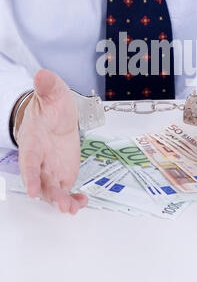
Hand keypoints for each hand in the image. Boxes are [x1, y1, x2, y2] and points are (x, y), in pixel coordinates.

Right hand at [17, 69, 87, 213]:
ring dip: (62, 201)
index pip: (29, 160)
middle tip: (61, 204)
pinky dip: (73, 199)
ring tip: (73, 207)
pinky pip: (66, 191)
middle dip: (50, 194)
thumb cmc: (50, 106)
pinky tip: (83, 200)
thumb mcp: (52, 93)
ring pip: (53, 191)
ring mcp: (51, 170)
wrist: (57, 115)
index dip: (30, 175)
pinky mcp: (63, 175)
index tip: (33, 189)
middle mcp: (39, 160)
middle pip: (41, 181)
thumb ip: (47, 86)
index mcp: (33, 142)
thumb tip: (42, 74)